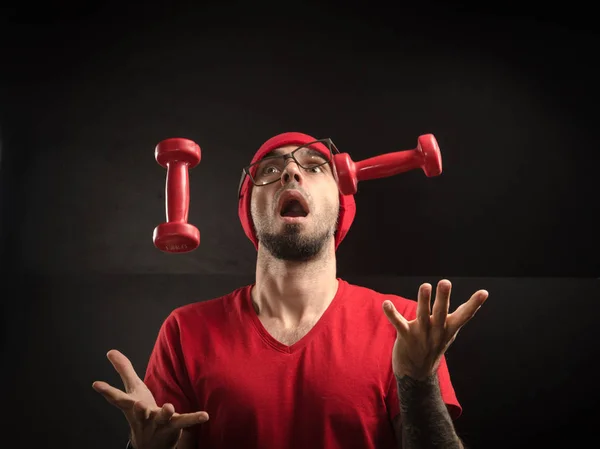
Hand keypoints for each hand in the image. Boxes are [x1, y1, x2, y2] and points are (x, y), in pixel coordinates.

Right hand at [92, 349, 208, 448]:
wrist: (151, 443)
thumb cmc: (141, 411)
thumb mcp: (133, 389)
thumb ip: (124, 370)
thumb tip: (110, 351)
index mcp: (132, 406)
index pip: (118, 398)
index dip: (107, 391)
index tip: (96, 384)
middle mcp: (143, 416)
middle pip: (138, 412)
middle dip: (137, 409)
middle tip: (136, 404)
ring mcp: (158, 423)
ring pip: (161, 418)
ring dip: (164, 413)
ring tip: (169, 407)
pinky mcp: (174, 426)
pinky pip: (185, 422)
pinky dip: (194, 419)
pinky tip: (204, 415)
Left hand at [383, 279, 487, 380]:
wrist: (417, 373)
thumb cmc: (433, 346)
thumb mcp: (448, 333)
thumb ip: (458, 316)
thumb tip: (481, 297)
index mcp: (448, 328)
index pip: (464, 315)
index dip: (474, 304)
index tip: (484, 292)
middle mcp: (436, 331)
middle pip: (441, 312)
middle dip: (443, 297)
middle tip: (445, 282)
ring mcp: (421, 335)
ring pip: (422, 315)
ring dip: (423, 300)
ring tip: (425, 286)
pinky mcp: (405, 337)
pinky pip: (398, 324)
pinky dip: (392, 313)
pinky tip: (386, 303)